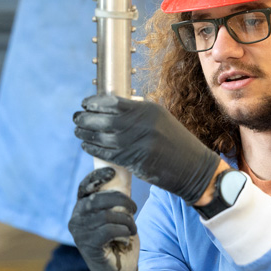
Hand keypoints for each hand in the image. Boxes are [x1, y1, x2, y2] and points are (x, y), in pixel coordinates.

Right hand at [69, 167, 138, 270]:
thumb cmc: (118, 242)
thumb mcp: (115, 217)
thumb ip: (113, 202)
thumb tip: (123, 182)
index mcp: (81, 209)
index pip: (84, 187)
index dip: (96, 177)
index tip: (112, 172)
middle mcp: (76, 219)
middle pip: (96, 199)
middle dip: (119, 199)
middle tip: (133, 207)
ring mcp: (80, 232)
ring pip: (106, 215)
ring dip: (126, 220)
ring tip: (132, 227)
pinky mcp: (88, 244)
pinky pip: (109, 229)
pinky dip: (123, 230)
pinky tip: (126, 235)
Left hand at [73, 94, 220, 204]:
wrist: (194, 168)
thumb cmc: (175, 143)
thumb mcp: (159, 120)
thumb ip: (136, 113)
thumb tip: (108, 108)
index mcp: (148, 110)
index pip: (114, 102)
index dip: (95, 102)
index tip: (85, 104)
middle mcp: (143, 124)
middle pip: (105, 119)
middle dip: (86, 118)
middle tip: (76, 118)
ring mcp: (140, 143)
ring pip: (103, 137)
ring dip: (86, 134)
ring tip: (78, 131)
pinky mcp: (137, 161)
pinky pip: (108, 154)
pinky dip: (94, 149)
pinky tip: (87, 146)